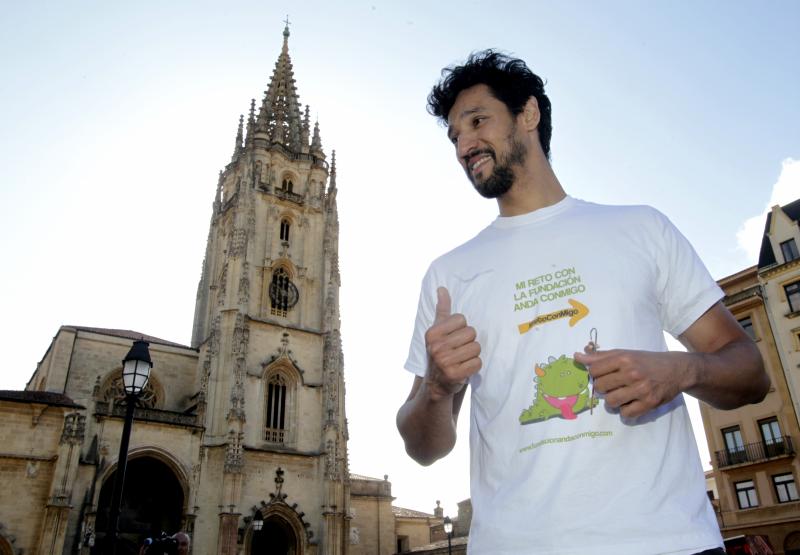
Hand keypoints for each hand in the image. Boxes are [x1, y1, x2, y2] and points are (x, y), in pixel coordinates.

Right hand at [424, 287, 481, 399]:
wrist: (436, 383)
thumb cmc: (441, 352)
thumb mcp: (438, 331)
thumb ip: (442, 309)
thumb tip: (442, 288)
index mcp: (432, 333)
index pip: (461, 319)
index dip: (462, 328)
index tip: (454, 338)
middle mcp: (436, 346)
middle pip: (471, 333)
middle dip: (469, 342)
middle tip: (460, 350)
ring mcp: (443, 361)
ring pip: (476, 348)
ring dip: (473, 354)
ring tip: (463, 359)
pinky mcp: (453, 375)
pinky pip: (477, 363)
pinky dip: (474, 366)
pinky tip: (465, 368)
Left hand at [574, 348, 692, 417]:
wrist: (676, 369)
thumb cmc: (646, 361)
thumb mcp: (624, 353)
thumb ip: (600, 357)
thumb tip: (577, 356)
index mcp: (623, 359)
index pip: (594, 370)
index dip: (595, 374)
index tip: (602, 375)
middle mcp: (632, 373)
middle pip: (600, 387)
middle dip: (603, 388)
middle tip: (613, 386)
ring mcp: (641, 389)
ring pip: (611, 403)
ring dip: (612, 401)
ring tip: (620, 395)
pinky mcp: (650, 403)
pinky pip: (626, 414)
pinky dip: (625, 411)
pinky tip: (630, 403)